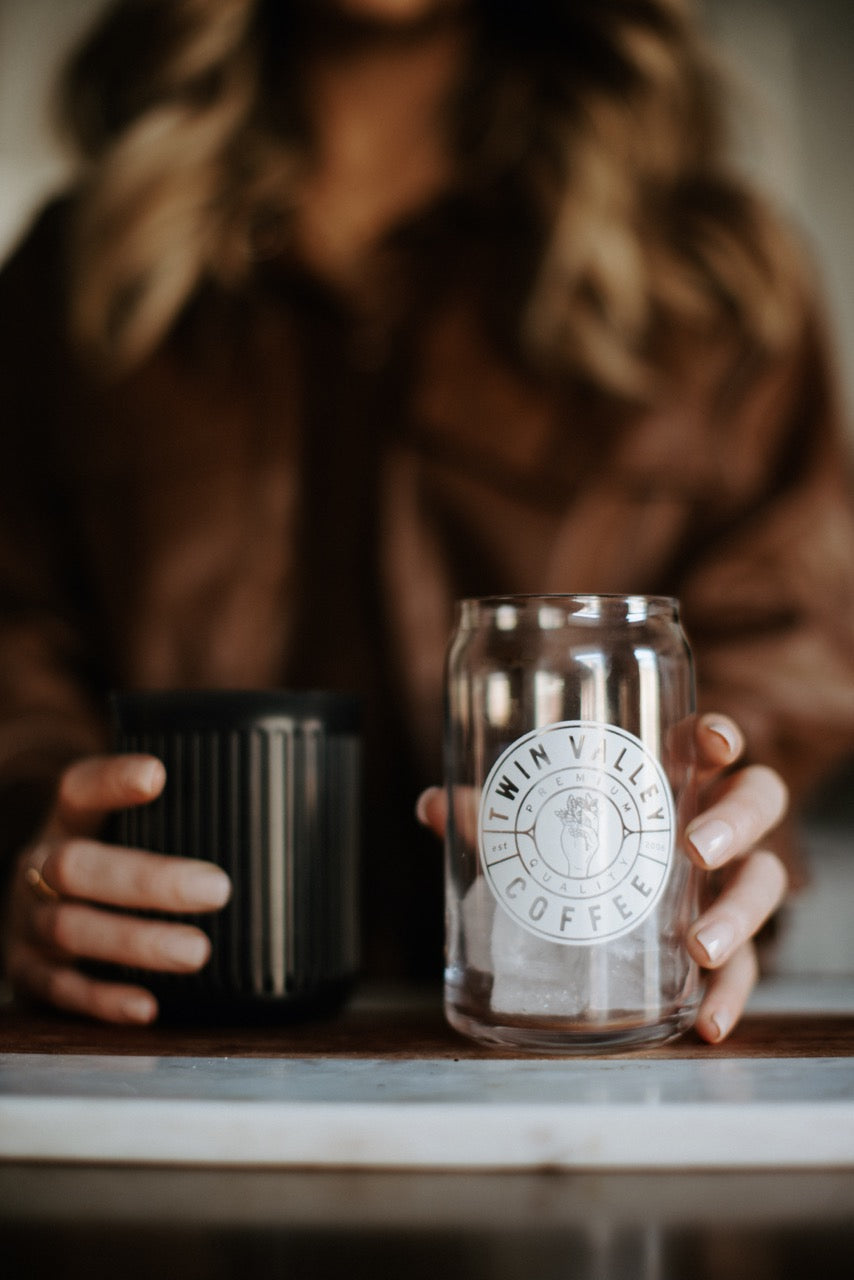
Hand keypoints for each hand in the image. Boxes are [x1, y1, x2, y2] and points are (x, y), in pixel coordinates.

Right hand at [3, 754, 231, 1023]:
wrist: (27, 908)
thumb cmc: (99, 860)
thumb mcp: (115, 828)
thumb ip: (173, 816)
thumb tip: (280, 806)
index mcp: (65, 821)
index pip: (80, 789)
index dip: (112, 781)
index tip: (157, 775)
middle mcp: (38, 867)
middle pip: (77, 866)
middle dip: (147, 879)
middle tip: (215, 890)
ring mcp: (28, 922)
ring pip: (72, 928)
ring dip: (136, 941)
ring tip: (197, 951)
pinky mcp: (27, 974)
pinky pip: (62, 989)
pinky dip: (104, 999)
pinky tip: (147, 1005)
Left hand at [416, 712, 788, 1044]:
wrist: (613, 920)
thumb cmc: (583, 849)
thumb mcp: (539, 833)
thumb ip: (491, 817)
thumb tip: (433, 805)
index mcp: (677, 779)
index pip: (714, 744)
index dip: (720, 736)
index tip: (711, 743)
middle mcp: (716, 823)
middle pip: (758, 804)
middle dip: (735, 823)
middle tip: (694, 850)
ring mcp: (729, 882)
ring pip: (763, 884)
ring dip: (740, 915)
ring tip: (700, 945)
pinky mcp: (729, 944)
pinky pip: (747, 969)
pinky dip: (730, 996)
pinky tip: (705, 1020)